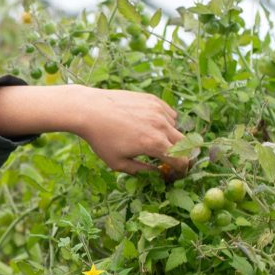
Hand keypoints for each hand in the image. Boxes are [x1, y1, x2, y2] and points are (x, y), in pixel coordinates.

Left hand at [72, 87, 188, 175]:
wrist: (89, 110)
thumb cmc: (101, 139)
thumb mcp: (118, 163)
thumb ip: (142, 171)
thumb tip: (159, 174)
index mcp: (154, 144)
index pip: (181, 161)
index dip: (181, 170)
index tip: (174, 173)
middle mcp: (160, 126)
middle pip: (184, 145)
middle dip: (179, 155)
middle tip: (168, 159)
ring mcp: (158, 111)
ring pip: (176, 128)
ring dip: (170, 137)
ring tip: (152, 140)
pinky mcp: (154, 100)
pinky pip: (169, 114)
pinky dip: (165, 122)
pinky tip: (149, 126)